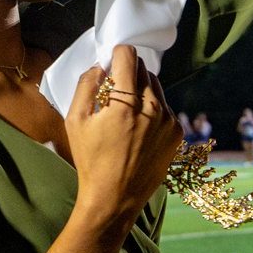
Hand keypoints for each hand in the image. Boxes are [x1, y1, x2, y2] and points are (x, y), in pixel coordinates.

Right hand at [64, 45, 181, 224]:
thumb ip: (85, 85)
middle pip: (143, 70)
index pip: (128, 57)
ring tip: (125, 112)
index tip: (110, 62)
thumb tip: (100, 66)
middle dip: (127, 73)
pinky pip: (164, 107)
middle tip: (113, 91)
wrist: (114, 199)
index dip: (117, 54)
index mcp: (125, 104)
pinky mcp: (176, 133)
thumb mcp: (75, 121)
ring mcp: (168, 120)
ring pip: (156, 87)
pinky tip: (138, 127)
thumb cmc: (90, 160)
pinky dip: (152, 109)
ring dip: (141, 90)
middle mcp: (152, 108)